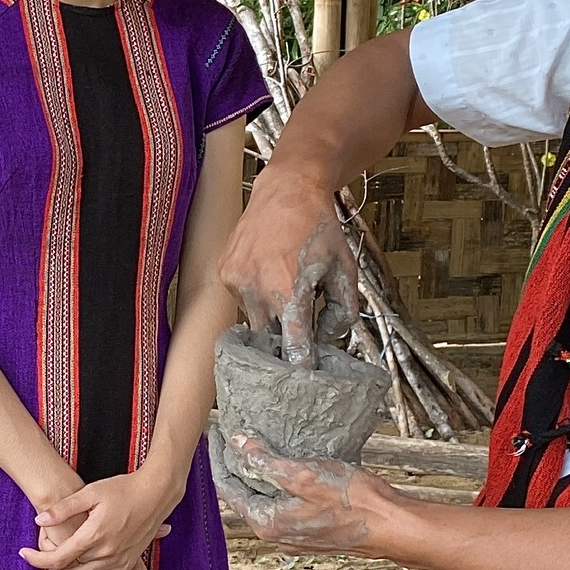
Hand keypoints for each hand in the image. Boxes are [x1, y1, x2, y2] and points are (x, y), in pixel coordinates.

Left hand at [23, 474, 177, 569]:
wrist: (155, 493)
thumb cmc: (122, 488)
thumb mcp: (89, 492)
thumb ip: (63, 509)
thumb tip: (39, 520)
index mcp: (93, 535)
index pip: (57, 557)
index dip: (37, 559)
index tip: (23, 554)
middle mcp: (106, 552)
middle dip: (49, 566)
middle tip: (38, 556)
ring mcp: (119, 560)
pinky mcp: (129, 563)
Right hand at [217, 176, 357, 367]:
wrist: (288, 189)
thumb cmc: (318, 227)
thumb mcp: (344, 269)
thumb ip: (343, 312)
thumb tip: (330, 339)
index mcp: (289, 290)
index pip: (292, 348)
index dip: (301, 366)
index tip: (306, 379)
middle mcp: (257, 289)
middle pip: (271, 340)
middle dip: (287, 340)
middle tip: (303, 332)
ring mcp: (237, 281)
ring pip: (256, 321)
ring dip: (272, 317)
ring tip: (288, 288)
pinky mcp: (225, 274)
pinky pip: (243, 301)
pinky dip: (258, 298)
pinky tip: (271, 274)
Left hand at [220, 431, 392, 554]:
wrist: (392, 525)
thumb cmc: (354, 502)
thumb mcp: (305, 475)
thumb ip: (266, 462)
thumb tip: (238, 444)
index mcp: (267, 523)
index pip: (227, 488)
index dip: (219, 457)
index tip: (215, 434)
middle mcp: (275, 533)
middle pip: (244, 494)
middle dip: (236, 464)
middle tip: (233, 434)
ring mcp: (293, 533)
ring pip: (265, 498)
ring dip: (258, 472)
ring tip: (256, 443)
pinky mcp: (310, 528)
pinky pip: (284, 502)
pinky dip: (278, 482)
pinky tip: (287, 463)